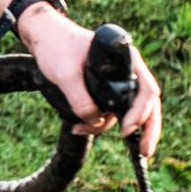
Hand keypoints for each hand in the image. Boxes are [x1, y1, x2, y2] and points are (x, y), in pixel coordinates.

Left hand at [16, 3, 163, 160]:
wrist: (43, 38)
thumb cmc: (57, 46)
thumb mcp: (65, 73)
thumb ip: (79, 98)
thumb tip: (94, 120)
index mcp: (126, 59)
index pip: (146, 89)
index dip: (141, 112)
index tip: (126, 129)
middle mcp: (127, 71)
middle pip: (147, 104)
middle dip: (147, 130)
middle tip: (145, 153)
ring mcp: (117, 82)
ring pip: (124, 112)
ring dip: (105, 127)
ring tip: (79, 130)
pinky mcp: (104, 91)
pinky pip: (108, 112)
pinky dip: (97, 123)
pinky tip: (79, 128)